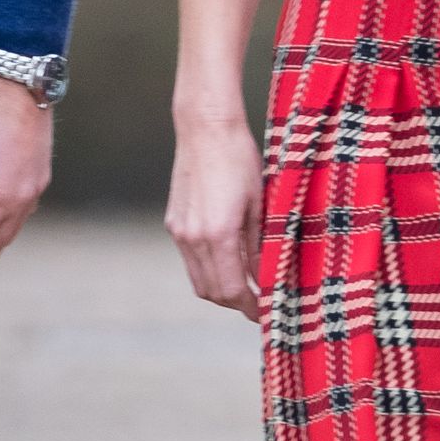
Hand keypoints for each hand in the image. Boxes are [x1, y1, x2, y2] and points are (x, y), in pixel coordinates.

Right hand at [165, 109, 265, 321]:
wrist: (205, 128)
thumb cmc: (239, 160)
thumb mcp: (259, 204)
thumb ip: (259, 246)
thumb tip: (264, 278)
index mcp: (218, 234)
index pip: (232, 290)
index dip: (249, 306)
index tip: (265, 312)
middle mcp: (193, 238)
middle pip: (212, 292)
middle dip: (235, 303)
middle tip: (258, 302)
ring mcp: (179, 231)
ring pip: (198, 280)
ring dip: (220, 289)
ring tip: (244, 285)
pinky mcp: (174, 222)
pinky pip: (190, 260)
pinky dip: (208, 270)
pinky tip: (227, 260)